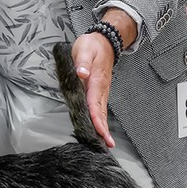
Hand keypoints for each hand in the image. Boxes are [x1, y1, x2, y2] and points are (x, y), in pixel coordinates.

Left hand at [71, 32, 116, 147]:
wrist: (105, 42)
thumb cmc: (93, 46)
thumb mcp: (84, 49)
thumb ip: (82, 62)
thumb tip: (81, 73)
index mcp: (96, 81)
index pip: (95, 104)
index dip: (97, 119)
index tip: (100, 131)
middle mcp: (101, 89)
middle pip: (102, 112)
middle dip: (103, 129)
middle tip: (106, 145)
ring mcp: (102, 91)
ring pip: (102, 112)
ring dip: (103, 127)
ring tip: (104, 143)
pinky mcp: (100, 91)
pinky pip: (100, 108)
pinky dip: (101, 120)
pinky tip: (100, 129)